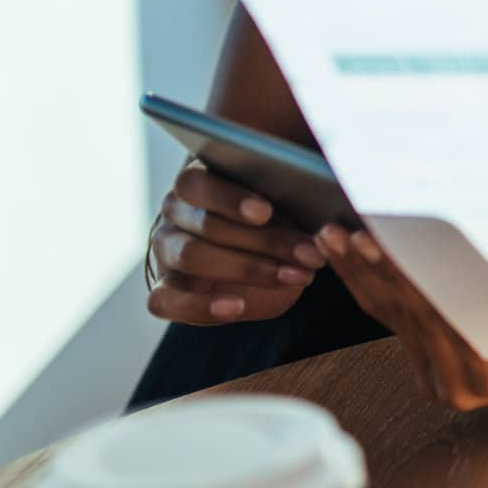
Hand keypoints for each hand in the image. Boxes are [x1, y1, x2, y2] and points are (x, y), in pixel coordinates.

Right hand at [146, 162, 325, 324]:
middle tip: (310, 254)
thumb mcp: (286, 199)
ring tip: (297, 275)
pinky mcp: (163, 291)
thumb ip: (293, 187)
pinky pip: (165, 301)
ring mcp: (166, 252)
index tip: (267, 212)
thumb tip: (324, 187)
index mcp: (197, 181)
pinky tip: (236, 306)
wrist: (252, 260)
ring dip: (248, 269)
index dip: (229, 197)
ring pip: (191, 257)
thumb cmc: (275, 218)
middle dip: (265, 241)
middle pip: (206, 225)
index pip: (197, 182)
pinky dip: (198, 306)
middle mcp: (175, 214)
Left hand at [315, 226, 487, 411]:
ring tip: (335, 232)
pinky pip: (379, 310)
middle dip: (382, 266)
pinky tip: (339, 247)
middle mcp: (450, 378)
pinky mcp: (414, 349)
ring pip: (387, 310)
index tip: (399, 247)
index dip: (422, 282)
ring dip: (359, 269)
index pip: (449, 319)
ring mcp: (428, 365)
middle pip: (411, 310)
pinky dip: (358, 277)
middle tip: (355, 226)